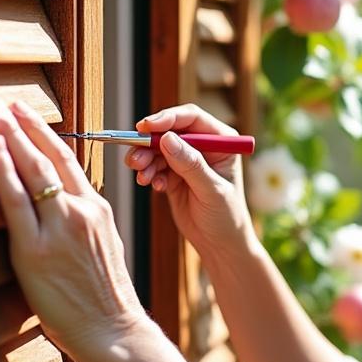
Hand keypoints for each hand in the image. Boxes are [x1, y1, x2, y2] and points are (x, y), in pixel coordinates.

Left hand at [0, 100, 145, 360]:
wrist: (113, 330)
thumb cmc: (104, 299)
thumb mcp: (103, 248)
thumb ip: (83, 224)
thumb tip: (60, 209)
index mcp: (98, 209)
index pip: (68, 161)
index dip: (44, 135)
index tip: (25, 116)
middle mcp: (82, 210)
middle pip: (50, 156)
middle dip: (24, 126)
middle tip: (4, 103)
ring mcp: (60, 227)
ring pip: (33, 170)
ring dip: (10, 137)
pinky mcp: (37, 249)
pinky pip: (16, 200)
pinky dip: (3, 170)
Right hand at [125, 104, 257, 263]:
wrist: (220, 244)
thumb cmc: (226, 216)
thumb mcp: (211, 190)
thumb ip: (190, 165)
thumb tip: (166, 139)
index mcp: (222, 140)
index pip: (191, 118)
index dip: (167, 119)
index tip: (145, 128)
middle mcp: (204, 145)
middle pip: (169, 130)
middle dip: (149, 143)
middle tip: (135, 158)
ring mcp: (188, 159)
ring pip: (158, 148)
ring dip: (145, 160)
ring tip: (142, 177)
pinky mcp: (174, 174)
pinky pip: (155, 165)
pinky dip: (149, 173)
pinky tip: (153, 186)